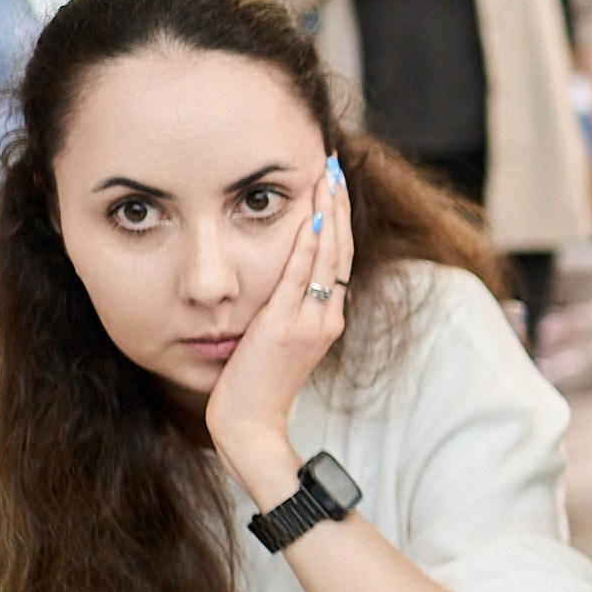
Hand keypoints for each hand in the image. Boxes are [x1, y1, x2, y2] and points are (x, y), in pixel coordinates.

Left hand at [206, 156, 348, 500]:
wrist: (250, 425)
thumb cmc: (254, 388)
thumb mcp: (274, 343)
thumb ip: (284, 312)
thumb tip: (277, 283)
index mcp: (326, 319)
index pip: (337, 258)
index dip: (337, 220)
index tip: (331, 185)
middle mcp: (327, 317)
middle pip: (340, 249)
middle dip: (337, 204)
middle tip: (333, 166)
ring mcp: (311, 323)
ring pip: (327, 257)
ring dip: (328, 213)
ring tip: (326, 177)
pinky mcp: (287, 328)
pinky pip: (301, 279)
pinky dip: (308, 246)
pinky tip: (310, 218)